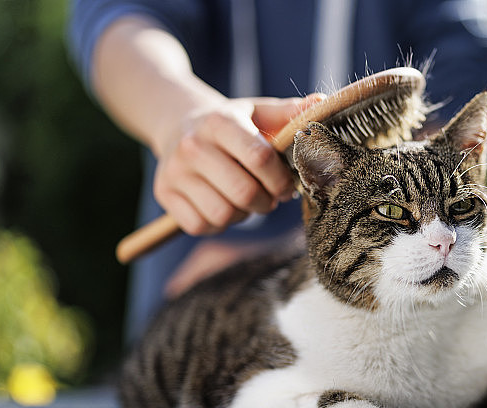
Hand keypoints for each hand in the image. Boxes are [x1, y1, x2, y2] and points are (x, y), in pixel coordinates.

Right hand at [152, 94, 322, 234]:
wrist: (180, 124)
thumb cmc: (233, 123)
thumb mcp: (259, 112)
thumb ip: (290, 112)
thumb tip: (322, 103)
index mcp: (219, 122)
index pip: (259, 157)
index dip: (280, 179)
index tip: (286, 185)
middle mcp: (191, 146)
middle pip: (243, 192)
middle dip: (266, 201)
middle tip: (269, 196)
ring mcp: (174, 172)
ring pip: (222, 214)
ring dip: (243, 214)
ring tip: (245, 199)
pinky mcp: (164, 194)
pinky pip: (200, 225)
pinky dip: (219, 223)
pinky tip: (224, 205)